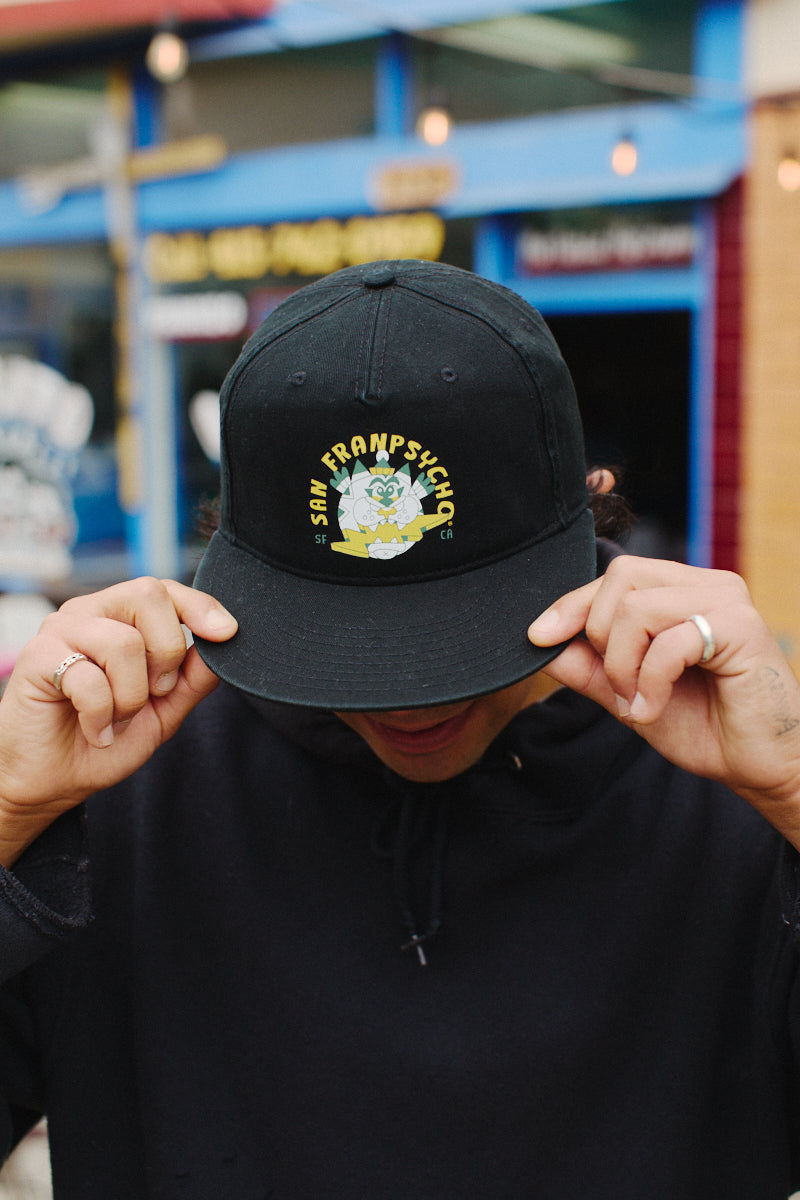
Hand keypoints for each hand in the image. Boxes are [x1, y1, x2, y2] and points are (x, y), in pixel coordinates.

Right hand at [0, 578, 236, 864]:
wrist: (52, 781)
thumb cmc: (103, 739)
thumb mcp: (164, 711)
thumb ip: (193, 678)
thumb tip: (223, 645)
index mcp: (121, 618)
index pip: (165, 589)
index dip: (200, 606)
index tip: (226, 632)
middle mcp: (91, 613)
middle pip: (149, 595)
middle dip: (167, 653)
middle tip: (153, 693)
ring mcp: (61, 630)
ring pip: (125, 642)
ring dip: (131, 696)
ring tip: (116, 718)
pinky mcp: (37, 656)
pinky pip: (90, 679)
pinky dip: (101, 716)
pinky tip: (95, 730)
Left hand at [528, 556, 799, 846]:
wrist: (760, 766)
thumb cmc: (705, 726)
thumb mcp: (629, 694)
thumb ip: (589, 666)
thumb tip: (540, 642)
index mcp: (683, 590)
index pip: (614, 576)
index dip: (570, 604)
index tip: (538, 637)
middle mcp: (707, 584)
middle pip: (620, 578)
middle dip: (600, 637)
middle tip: (620, 687)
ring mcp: (727, 601)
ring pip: (636, 608)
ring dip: (623, 665)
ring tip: (639, 701)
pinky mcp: (741, 627)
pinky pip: (667, 641)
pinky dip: (650, 681)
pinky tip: (656, 708)